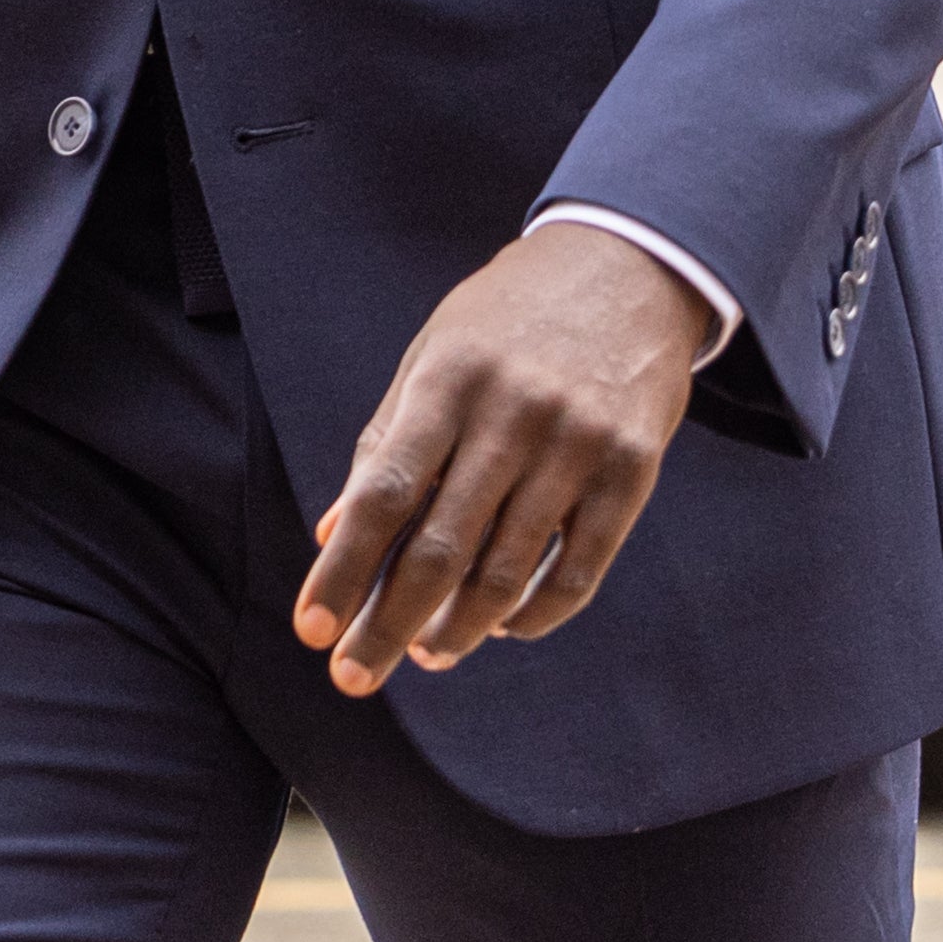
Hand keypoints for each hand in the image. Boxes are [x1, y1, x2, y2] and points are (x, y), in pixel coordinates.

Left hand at [294, 227, 715, 696]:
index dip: (343, 569)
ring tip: (425, 652)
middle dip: (387, 623)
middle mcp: (513, 413)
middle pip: (440, 548)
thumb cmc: (508, 320)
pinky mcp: (632, 469)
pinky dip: (533, 616)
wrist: (627, 265)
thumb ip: (386, 441)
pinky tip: (501, 630)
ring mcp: (578, 443)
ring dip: (458, 629)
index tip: (310, 628)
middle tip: (354, 676)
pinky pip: (578, 571)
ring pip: (507, 571)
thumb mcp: (435, 355)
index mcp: (450, 379)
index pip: (383, 492)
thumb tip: (334, 536)